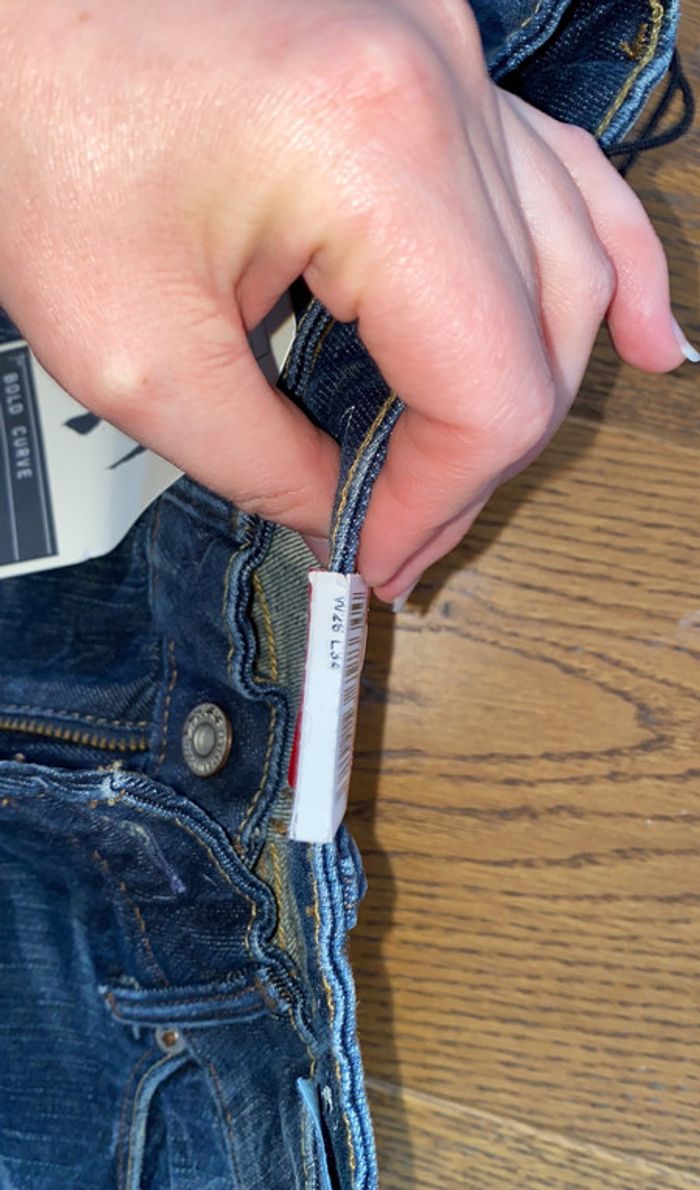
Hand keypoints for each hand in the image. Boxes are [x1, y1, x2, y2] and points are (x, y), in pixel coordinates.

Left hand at [0, 0, 686, 599]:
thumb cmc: (34, 121)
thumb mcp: (131, 347)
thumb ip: (259, 460)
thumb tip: (340, 512)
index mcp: (376, 154)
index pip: (492, 386)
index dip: (443, 498)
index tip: (381, 549)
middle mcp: (439, 89)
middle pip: (545, 328)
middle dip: (477, 460)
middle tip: (408, 531)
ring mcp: (446, 61)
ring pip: (570, 256)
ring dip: (536, 382)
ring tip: (498, 469)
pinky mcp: (426, 60)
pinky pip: (553, 176)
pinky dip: (589, 263)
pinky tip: (634, 328)